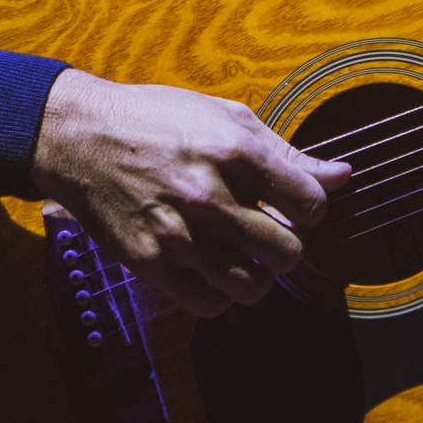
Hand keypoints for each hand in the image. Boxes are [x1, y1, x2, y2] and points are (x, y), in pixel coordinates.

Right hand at [31, 70, 351, 316]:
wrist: (79, 137)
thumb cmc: (158, 120)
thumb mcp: (226, 117)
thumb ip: (288, 153)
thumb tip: (344, 176)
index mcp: (234, 151)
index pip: (311, 205)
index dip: (309, 208)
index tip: (291, 204)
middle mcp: (209, 195)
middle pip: (287, 253)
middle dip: (285, 245)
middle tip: (265, 231)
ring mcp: (177, 234)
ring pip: (252, 287)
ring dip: (254, 274)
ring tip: (238, 252)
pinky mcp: (150, 264)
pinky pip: (211, 304)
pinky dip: (220, 293)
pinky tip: (211, 267)